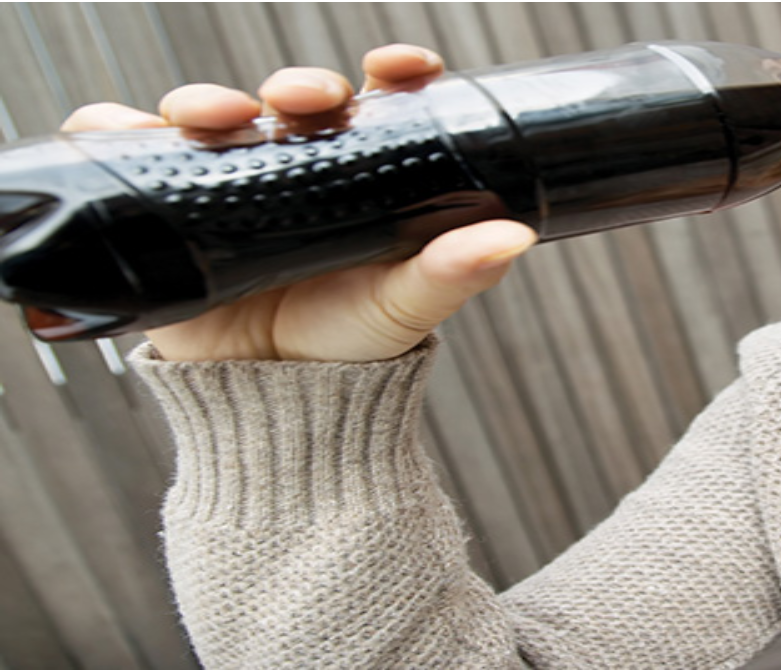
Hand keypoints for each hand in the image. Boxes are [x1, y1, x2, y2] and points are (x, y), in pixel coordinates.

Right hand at [59, 45, 535, 361]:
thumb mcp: (407, 306)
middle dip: (297, 86)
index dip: (391, 74)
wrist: (275, 404)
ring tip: (214, 117)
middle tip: (302, 100)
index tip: (401, 67)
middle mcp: (295, 166)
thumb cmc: (350, 346)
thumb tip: (512, 236)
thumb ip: (457, 270)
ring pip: (212, 115)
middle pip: (292, 102)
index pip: (377, 103)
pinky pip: (130, 153)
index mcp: (362, 173)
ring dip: (208, 100)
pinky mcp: (167, 206)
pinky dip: (115, 130)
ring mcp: (229, 182)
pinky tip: (120, 131)